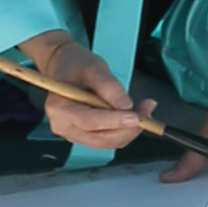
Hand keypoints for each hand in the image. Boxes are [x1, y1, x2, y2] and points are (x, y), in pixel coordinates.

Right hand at [17, 29, 145, 151]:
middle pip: (99, 137)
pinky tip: (135, 116)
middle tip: (148, 111)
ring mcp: (71, 133)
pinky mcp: (82, 136)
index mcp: (59, 107)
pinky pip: (106, 139)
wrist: (64, 67)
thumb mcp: (94, 67)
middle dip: (127, 129)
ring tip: (145, 111)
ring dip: (129, 131)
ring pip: (105, 142)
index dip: (114, 121)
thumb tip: (126, 106)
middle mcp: (62, 125)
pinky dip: (123, 131)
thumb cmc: (76, 65)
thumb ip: (109, 86)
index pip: (89, 121)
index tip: (136, 117)